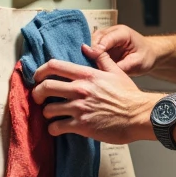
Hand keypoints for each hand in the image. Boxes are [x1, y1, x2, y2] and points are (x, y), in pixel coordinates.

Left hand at [31, 50, 153, 143]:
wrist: (139, 116)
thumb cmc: (129, 96)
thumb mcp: (116, 72)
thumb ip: (100, 58)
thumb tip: (88, 47)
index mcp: (87, 75)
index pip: (54, 66)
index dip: (39, 71)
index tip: (36, 78)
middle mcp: (80, 90)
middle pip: (45, 87)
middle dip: (37, 94)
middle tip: (38, 99)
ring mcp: (80, 108)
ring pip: (48, 109)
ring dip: (46, 114)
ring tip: (51, 116)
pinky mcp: (82, 126)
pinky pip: (57, 127)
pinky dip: (53, 129)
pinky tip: (57, 129)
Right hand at [84, 23, 155, 76]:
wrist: (149, 54)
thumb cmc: (146, 57)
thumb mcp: (137, 63)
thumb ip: (122, 66)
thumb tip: (107, 71)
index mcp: (123, 33)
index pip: (107, 38)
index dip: (98, 48)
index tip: (92, 57)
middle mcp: (114, 32)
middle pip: (96, 38)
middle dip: (91, 50)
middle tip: (87, 63)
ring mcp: (107, 36)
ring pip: (92, 41)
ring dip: (89, 52)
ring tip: (87, 64)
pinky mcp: (104, 44)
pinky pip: (93, 47)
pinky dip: (90, 55)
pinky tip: (89, 63)